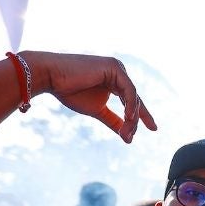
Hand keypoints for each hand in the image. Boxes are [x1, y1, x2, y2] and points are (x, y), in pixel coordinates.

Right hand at [31, 52, 157, 143]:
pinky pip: (128, 90)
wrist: (51, 77)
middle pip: (135, 100)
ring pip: (133, 97)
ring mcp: (118, 69)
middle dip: (135, 121)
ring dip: (131, 118)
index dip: (143, 115)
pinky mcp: (114, 68)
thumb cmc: (70, 91)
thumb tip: (126, 134)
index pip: (132, 100)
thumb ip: (113, 120)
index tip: (153, 129)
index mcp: (115, 80)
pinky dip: (130, 105)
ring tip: (126, 133)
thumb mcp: (97, 110)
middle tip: (129, 138)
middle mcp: (119, 73)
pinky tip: (129, 118)